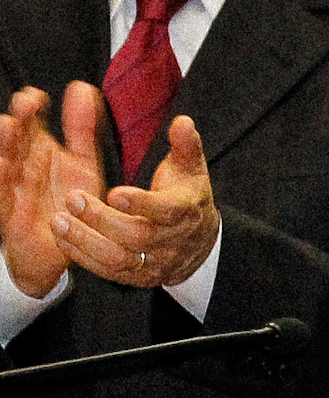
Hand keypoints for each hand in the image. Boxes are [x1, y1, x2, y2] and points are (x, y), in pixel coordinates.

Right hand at [0, 84, 101, 298]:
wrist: (67, 246)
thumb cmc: (72, 202)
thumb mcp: (82, 161)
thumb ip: (81, 128)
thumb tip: (81, 87)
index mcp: (37, 150)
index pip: (29, 123)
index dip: (29, 108)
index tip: (36, 96)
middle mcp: (21, 166)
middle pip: (13, 139)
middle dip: (17, 120)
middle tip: (24, 104)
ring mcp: (12, 188)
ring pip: (3, 163)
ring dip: (4, 145)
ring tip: (8, 126)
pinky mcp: (9, 213)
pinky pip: (1, 197)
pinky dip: (1, 181)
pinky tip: (3, 165)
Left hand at [52, 111, 223, 291]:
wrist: (200, 243)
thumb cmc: (187, 197)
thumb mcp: (191, 169)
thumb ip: (185, 145)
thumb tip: (181, 121)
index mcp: (187, 211)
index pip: (167, 211)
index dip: (141, 204)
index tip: (114, 192)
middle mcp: (172, 241)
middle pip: (137, 236)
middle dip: (102, 220)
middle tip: (72, 198)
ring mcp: (154, 262)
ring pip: (119, 258)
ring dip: (85, 241)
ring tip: (58, 220)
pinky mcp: (137, 276)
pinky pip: (107, 271)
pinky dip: (82, 256)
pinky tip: (63, 238)